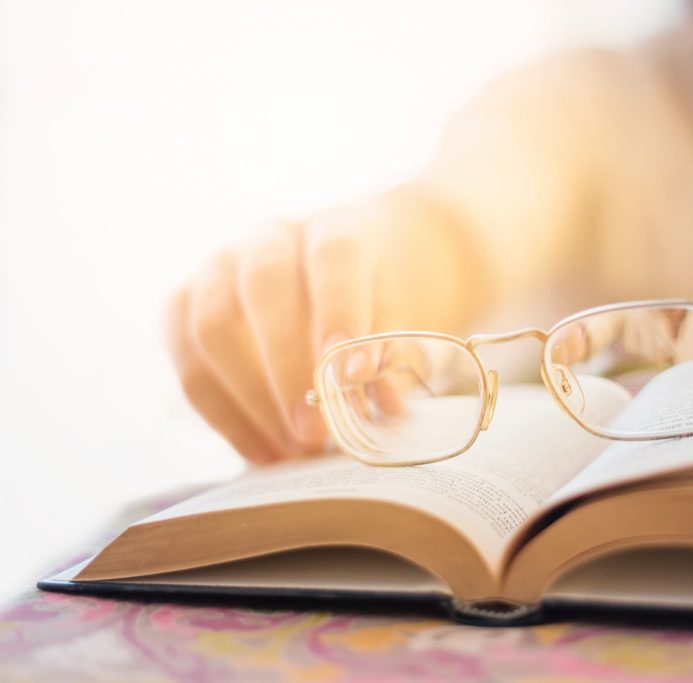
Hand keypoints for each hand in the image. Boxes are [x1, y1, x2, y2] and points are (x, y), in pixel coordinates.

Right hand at [166, 208, 391, 463]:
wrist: (361, 275)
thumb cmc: (386, 302)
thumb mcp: (407, 323)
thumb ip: (394, 358)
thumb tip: (378, 404)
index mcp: (337, 229)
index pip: (334, 258)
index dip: (340, 314)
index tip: (354, 377)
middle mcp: (272, 238)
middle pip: (263, 286)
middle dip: (285, 368)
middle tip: (313, 433)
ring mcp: (222, 268)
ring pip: (211, 324)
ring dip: (248, 398)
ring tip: (289, 451)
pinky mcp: (186, 304)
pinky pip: (187, 358)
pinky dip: (219, 413)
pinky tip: (260, 452)